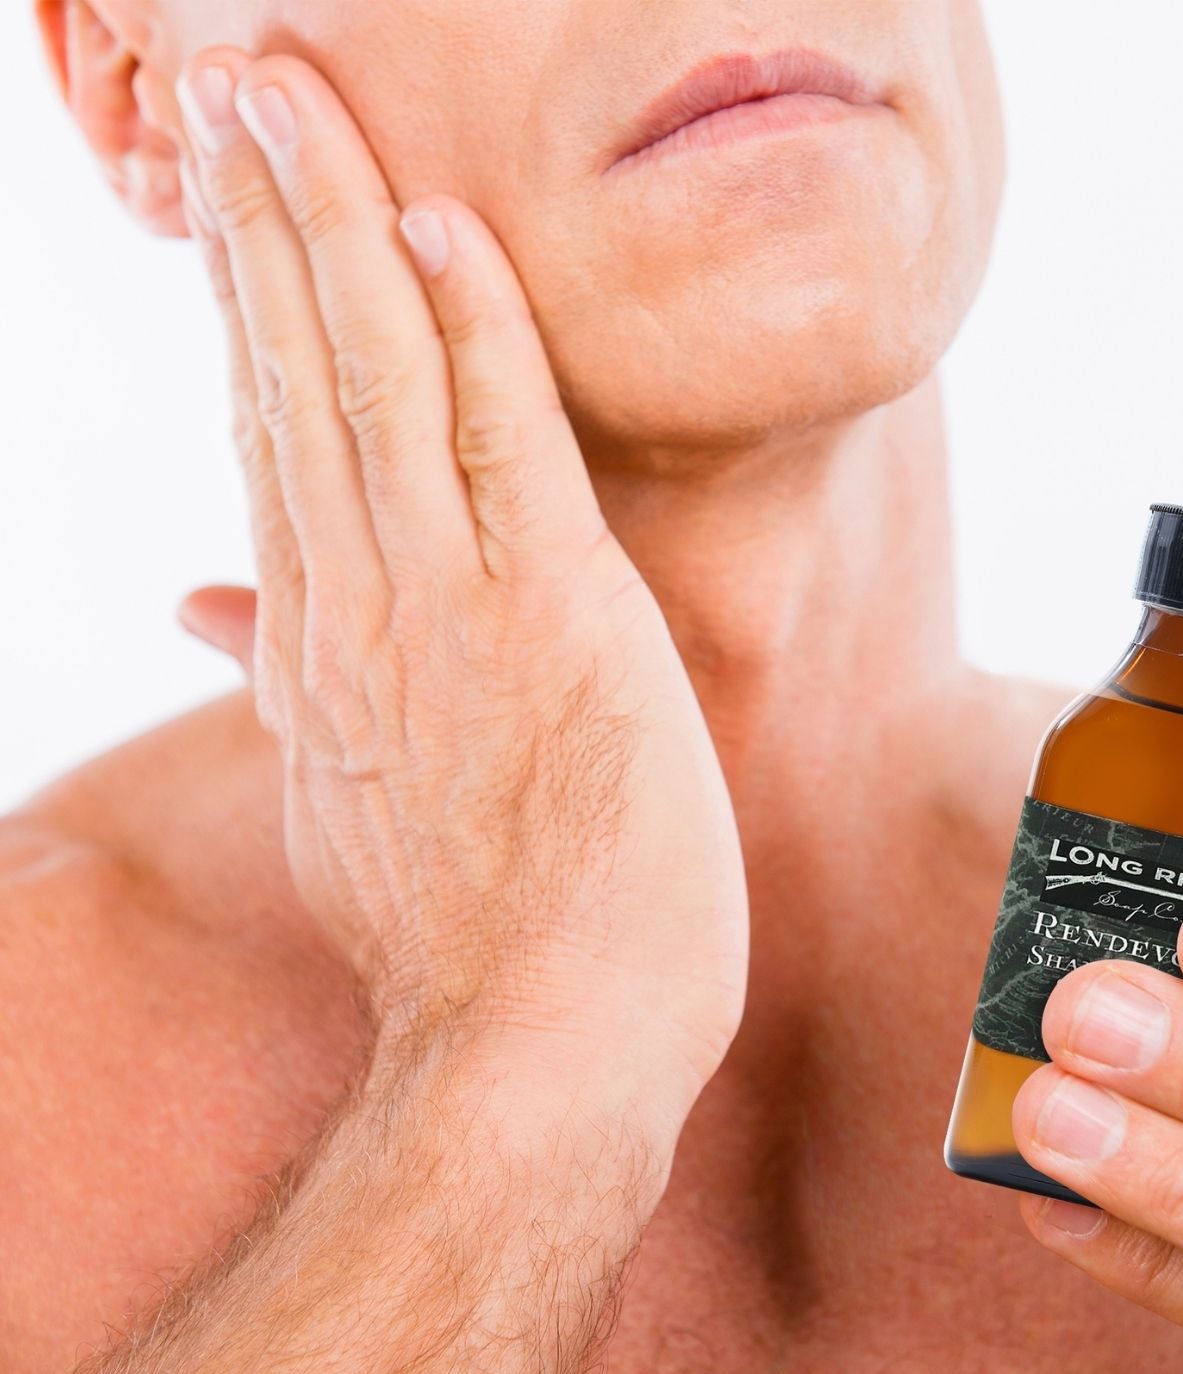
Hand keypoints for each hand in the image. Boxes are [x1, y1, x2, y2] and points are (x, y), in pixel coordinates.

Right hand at [175, 50, 747, 1133]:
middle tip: (229, 89)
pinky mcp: (554, 622)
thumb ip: (280, 682)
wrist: (535, 1044)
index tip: (227, 212)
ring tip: (286, 102)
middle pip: (296, 382)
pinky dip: (472, 332)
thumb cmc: (465, 934)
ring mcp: (451, 607)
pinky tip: (439, 227)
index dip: (247, 314)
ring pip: (375, 385)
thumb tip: (204, 604)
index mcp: (321, 645)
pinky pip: (504, 443)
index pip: (273, 442)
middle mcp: (361, 606)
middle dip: (262, 227)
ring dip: (332, 231)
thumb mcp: (338, 801)